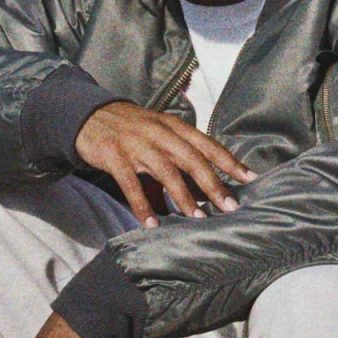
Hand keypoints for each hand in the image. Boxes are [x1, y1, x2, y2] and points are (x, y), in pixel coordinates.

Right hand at [73, 101, 251, 225]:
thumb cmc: (130, 130)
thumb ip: (179, 158)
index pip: (206, 143)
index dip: (229, 161)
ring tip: (197, 218)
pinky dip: (142, 205)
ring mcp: (136, 143)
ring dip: (183, 196)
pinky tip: (151, 223)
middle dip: (213, 183)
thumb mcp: (157, 135)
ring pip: (166, 170)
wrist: (88, 115)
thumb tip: (203, 192)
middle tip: (229, 206)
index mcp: (173, 125)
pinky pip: (131, 184)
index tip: (249, 178)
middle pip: (192, 158)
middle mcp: (158, 132)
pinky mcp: (114, 155)